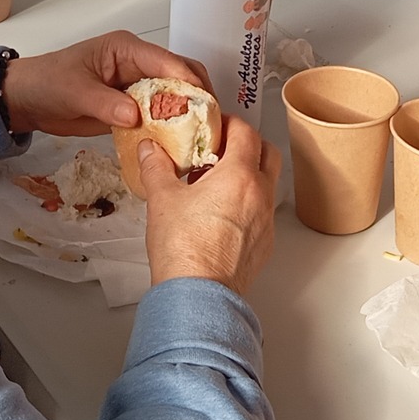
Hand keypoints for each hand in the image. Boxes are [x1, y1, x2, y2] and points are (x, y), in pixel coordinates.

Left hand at [2, 32, 209, 135]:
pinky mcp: (134, 106)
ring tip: (204, 135)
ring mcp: (138, 85)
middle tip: (211, 122)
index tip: (202, 103)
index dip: (186, 80)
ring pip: (175, 95)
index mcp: (126, 49)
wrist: (29, 100)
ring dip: (189, 112)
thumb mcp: (75, 92)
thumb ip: (106, 104)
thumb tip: (136, 116)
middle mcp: (138, 63)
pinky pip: (161, 114)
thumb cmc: (48, 84)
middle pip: (181, 74)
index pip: (165, 61)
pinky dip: (173, 126)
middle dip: (197, 95)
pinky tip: (182, 143)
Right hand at [141, 116, 281, 297]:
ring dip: (249, 175)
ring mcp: (266, 221)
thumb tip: (150, 150)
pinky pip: (263, 212)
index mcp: (239, 176)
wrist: (198, 296)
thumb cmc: (184, 250)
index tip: (216, 125)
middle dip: (248, 145)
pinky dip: (249, 203)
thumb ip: (156, 167)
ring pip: (267, 184)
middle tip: (222, 147)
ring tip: (217, 182)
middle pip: (268, 153)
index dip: (230, 123)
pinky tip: (222, 214)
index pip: (246, 132)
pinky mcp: (265, 244)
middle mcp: (260, 195)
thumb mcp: (162, 199)